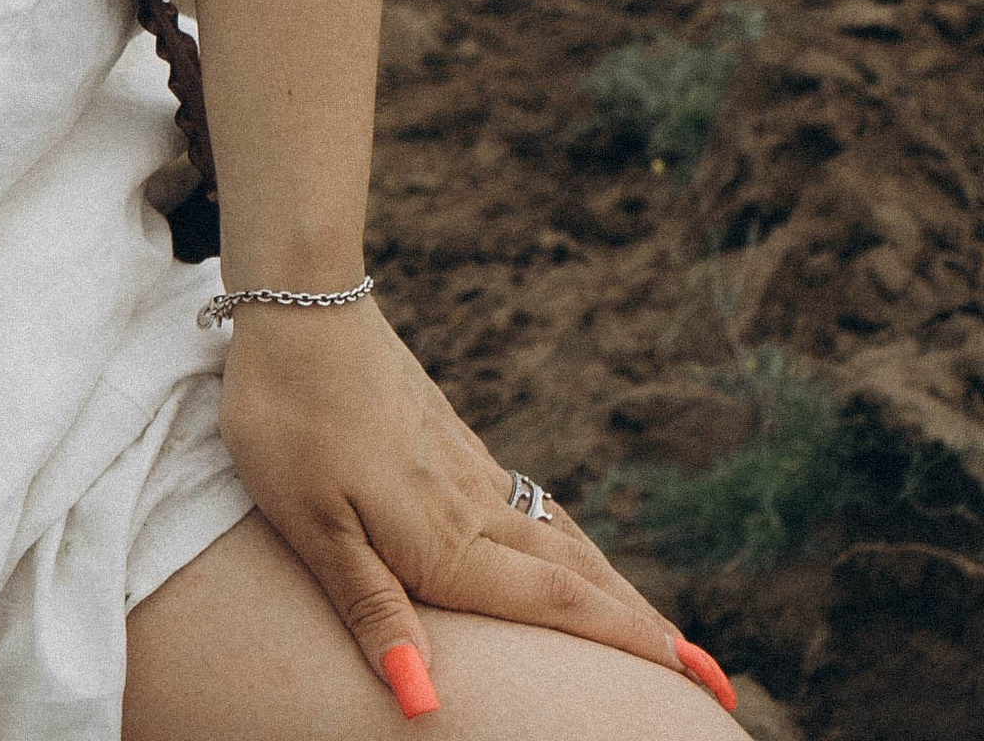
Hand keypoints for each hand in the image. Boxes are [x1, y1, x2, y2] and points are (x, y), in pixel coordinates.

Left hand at [216, 297, 701, 714]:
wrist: (296, 299)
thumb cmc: (288, 420)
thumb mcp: (311, 527)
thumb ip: (371, 612)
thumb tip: (421, 700)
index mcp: (446, 540)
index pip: (557, 606)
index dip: (628, 645)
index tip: (700, 678)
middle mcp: (473, 505)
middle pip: (577, 576)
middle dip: (643, 628)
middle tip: (712, 675)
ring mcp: (464, 464)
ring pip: (558, 536)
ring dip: (611, 586)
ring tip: (653, 622)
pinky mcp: (447, 433)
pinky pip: (527, 501)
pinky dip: (567, 537)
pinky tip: (563, 541)